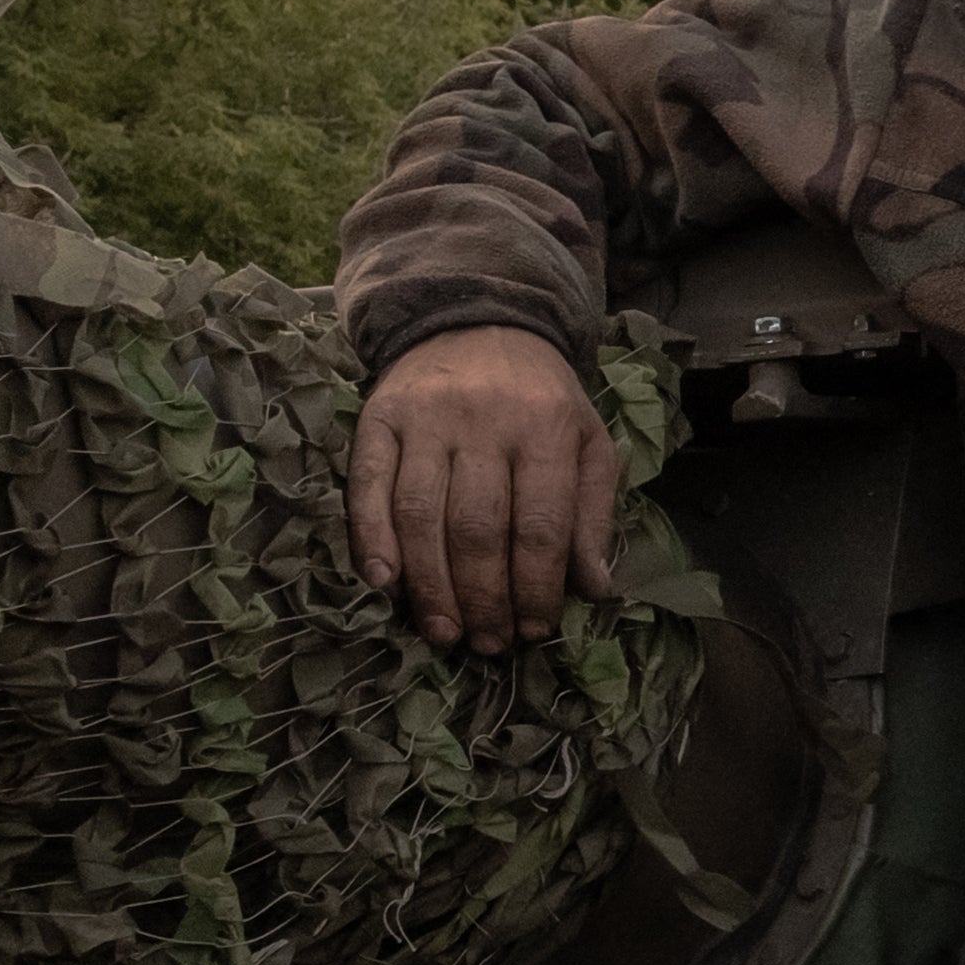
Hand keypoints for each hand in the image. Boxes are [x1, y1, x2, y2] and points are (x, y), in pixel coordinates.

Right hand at [351, 327, 617, 650]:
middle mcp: (484, 420)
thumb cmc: (539, 397)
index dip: (536, 585)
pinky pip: (368, 486)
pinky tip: (384, 583)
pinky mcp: (378, 418)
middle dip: (484, 597)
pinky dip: (372, 538)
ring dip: (431, 585)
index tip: (534, 629)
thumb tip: (596, 589)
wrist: (476, 319)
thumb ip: (593, 513)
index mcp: (546, 427)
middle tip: (488, 644)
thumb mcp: (587, 440)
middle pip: (478, 528)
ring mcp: (426, 419)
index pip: (541, 523)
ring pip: (422, 515)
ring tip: (445, 632)